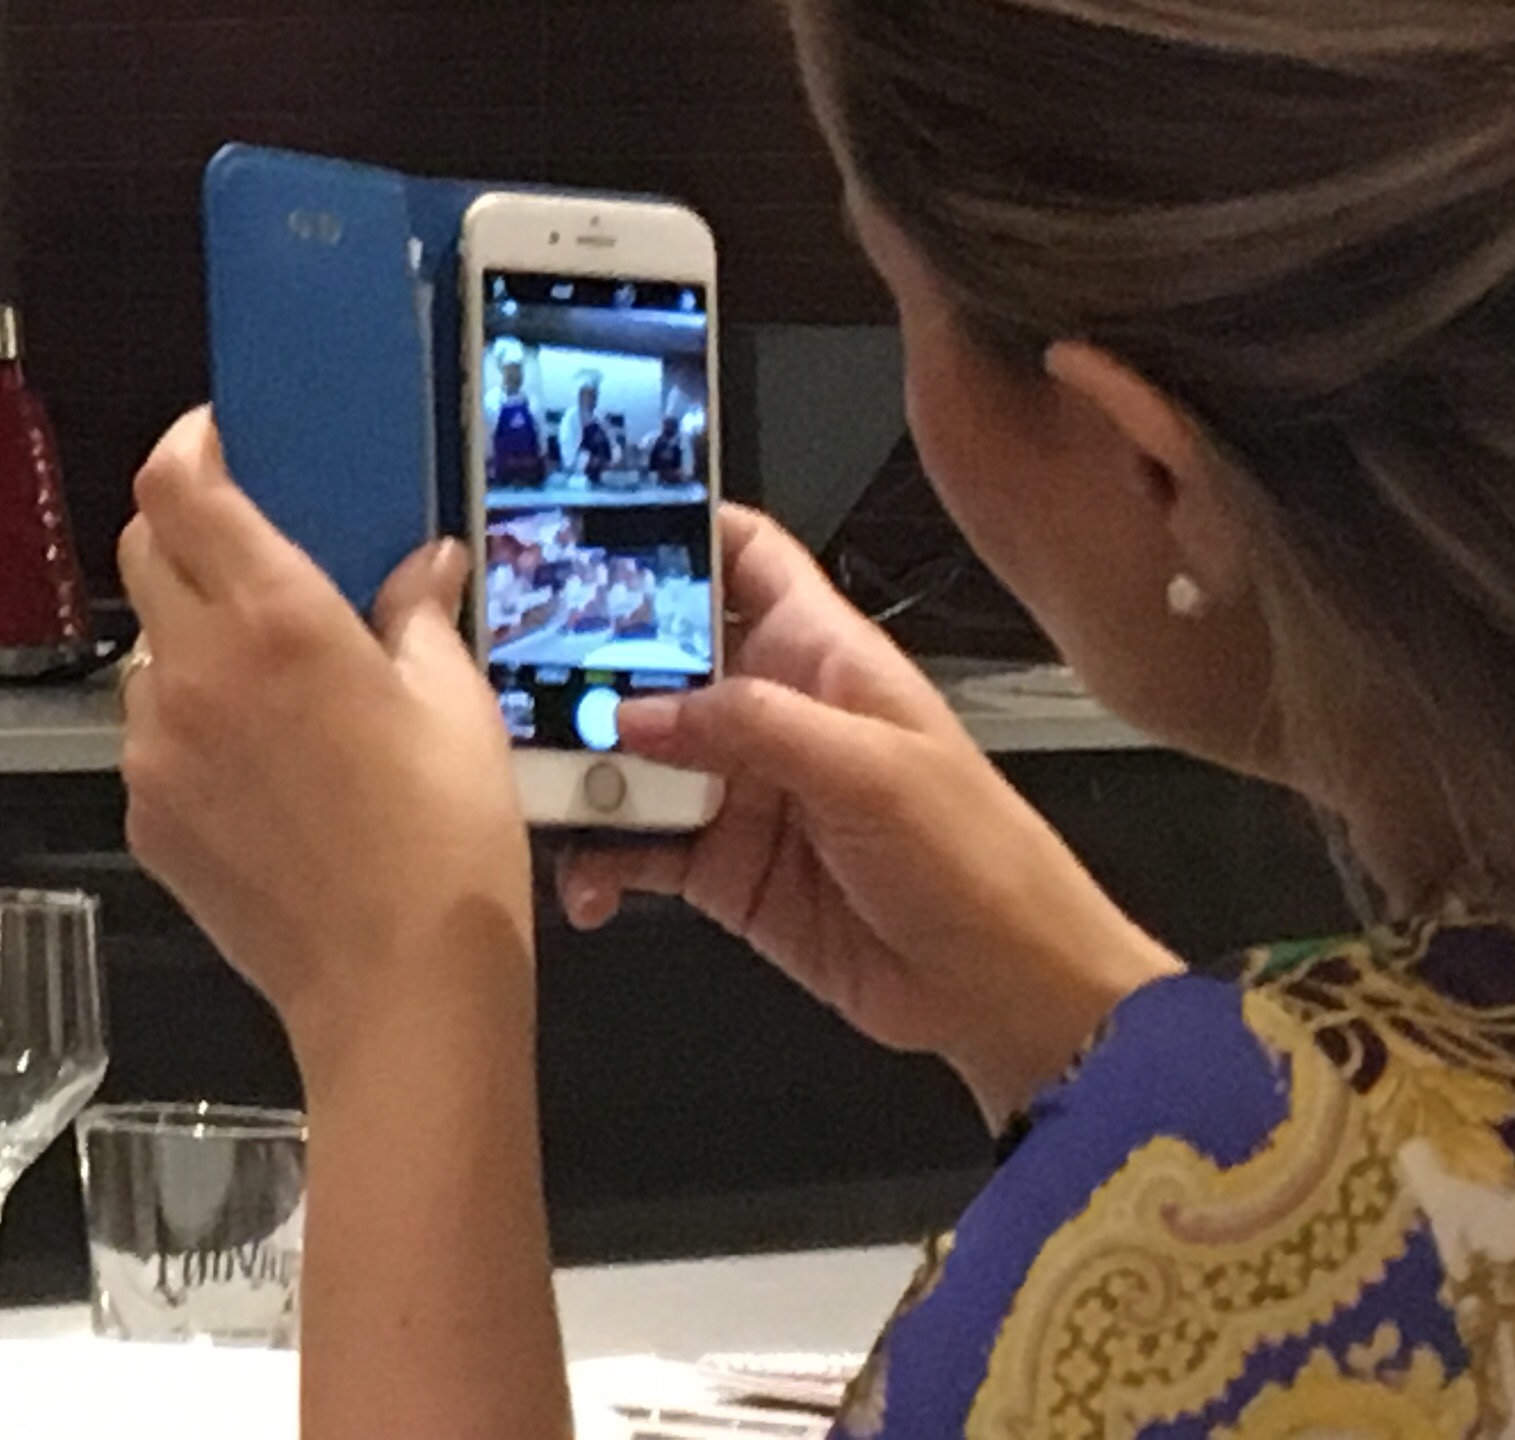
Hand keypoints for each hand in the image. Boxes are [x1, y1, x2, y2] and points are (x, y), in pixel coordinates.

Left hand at [118, 408, 527, 1067]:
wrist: (397, 991)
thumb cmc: (446, 837)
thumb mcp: (457, 706)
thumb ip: (420, 615)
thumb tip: (423, 564)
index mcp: (274, 617)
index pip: (178, 486)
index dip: (187, 444)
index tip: (217, 437)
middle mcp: (193, 665)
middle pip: (141, 550)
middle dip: (183, 529)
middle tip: (245, 542)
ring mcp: (153, 743)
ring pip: (145, 648)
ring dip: (189, 636)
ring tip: (267, 678)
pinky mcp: (142, 811)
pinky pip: (150, 733)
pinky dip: (190, 722)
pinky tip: (259, 765)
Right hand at [554, 504, 1176, 1124]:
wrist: (1005, 991)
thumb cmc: (975, 858)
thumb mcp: (873, 769)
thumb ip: (750, 726)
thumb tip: (634, 709)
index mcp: (819, 653)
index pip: (739, 553)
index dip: (672, 526)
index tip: (581, 523)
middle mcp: (768, 709)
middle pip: (653, 655)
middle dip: (583, 661)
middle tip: (510, 673)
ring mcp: (738, 788)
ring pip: (627, 753)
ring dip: (576, 771)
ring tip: (533, 789)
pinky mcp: (720, 866)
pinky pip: (633, 847)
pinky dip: (596, 860)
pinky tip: (583, 882)